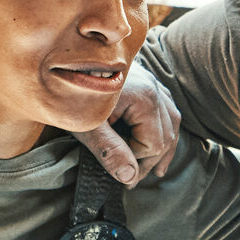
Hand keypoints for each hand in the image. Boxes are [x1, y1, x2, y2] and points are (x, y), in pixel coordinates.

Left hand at [72, 62, 181, 185]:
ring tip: (155, 170)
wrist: (67, 59)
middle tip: (131, 180)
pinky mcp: (146, 81)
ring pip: (172, 121)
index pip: (154, 144)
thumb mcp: (87, 126)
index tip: (120, 175)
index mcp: (145, 99)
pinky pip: (166, 107)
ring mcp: (153, 83)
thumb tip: (130, 177)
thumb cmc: (73, 92)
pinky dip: (164, 127)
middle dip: (150, 161)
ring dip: (164, 147)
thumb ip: (109, 151)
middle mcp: (155, 89)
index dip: (138, 163)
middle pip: (166, 135)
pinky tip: (159, 139)